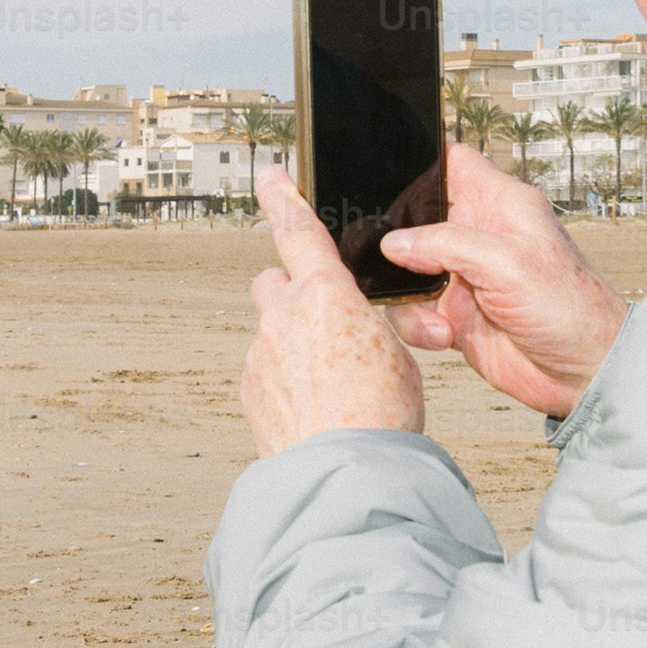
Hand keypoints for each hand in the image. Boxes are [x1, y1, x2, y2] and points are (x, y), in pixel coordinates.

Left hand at [243, 166, 426, 454]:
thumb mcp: (396, 354)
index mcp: (326, 294)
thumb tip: (352, 332)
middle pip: (273, 283)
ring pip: (271, 332)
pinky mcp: (249, 389)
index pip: (297, 230)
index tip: (269, 175)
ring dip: (292, 346)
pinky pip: (266, 370)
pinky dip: (285, 381)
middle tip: (322, 324)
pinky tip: (314, 408)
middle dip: (291, 294)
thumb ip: (367, 327)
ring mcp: (260, 354)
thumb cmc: (382, 414)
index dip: (282, 197)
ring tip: (330, 385)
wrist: (346, 472)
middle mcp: (283, 316)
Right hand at [378, 142, 625, 418]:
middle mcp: (476, 234)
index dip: (420, 165)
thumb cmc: (569, 308)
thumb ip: (446, 244)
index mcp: (498, 204)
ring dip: (406, 294)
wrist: (583, 372)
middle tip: (395, 261)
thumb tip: (394, 242)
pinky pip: (412, 311)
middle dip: (395, 239)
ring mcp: (462, 276)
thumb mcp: (508, 262)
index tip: (387, 179)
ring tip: (434, 317)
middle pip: (414, 218)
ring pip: (404, 270)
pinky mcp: (454, 315)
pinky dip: (418, 325)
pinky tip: (445, 338)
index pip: (451, 163)